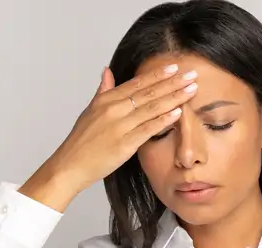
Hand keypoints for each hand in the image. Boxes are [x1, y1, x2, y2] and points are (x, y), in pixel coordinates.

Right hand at [19, 65, 197, 211]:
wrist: (69, 165)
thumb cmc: (81, 141)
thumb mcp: (90, 110)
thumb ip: (103, 91)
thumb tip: (107, 71)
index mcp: (106, 100)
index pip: (137, 83)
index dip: (157, 75)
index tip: (174, 67)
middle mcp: (113, 109)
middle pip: (148, 92)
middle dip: (172, 83)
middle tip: (191, 75)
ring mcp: (119, 126)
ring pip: (152, 108)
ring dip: (174, 97)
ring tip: (191, 89)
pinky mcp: (124, 144)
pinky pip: (148, 129)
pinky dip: (163, 120)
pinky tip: (178, 112)